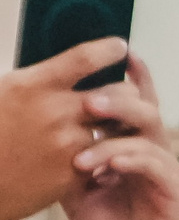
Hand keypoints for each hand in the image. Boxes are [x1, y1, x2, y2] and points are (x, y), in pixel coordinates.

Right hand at [0, 36, 131, 219]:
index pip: (85, 58)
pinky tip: (99, 151)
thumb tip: (69, 69)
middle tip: (124, 94)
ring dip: (118, 124)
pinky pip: (105, 154)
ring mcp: (68, 144)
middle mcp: (54, 112)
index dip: (108, 49)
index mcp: (30, 86)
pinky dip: (107, 151)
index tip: (119, 46)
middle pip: (118, 92)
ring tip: (114, 124)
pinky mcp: (75, 173)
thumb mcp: (3, 95)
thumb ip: (36, 82)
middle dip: (125, 92)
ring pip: (117, 126)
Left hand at [64, 55, 178, 219]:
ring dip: (117, 131)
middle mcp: (159, 159)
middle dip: (120, 98)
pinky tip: (102, 165)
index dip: (132, 80)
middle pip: (147, 112)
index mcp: (137, 154)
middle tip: (91, 96)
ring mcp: (172, 176)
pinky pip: (156, 166)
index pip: (138, 109)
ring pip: (152, 134)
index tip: (119, 52)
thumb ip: (76, 160)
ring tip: (85, 139)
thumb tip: (51, 126)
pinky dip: (128, 160)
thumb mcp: (80, 193)